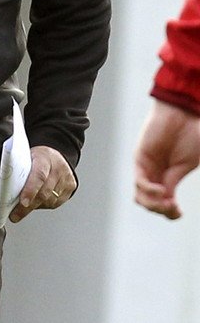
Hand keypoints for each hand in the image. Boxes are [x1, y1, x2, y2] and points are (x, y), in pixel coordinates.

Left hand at [9, 145, 76, 222]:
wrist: (54, 156)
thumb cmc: (38, 157)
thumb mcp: (27, 156)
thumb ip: (20, 170)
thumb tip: (7, 188)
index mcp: (45, 158)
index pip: (39, 176)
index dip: (30, 190)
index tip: (22, 202)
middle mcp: (58, 169)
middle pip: (43, 193)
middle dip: (27, 206)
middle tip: (15, 214)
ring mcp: (65, 179)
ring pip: (49, 201)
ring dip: (34, 206)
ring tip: (22, 208)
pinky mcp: (70, 189)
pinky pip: (54, 203)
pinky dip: (43, 205)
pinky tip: (36, 202)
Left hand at [134, 99, 199, 218]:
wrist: (183, 114)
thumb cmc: (189, 135)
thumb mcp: (184, 165)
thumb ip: (174, 181)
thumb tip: (167, 201)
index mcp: (168, 177)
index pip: (161, 204)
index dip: (169, 214)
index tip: (180, 213)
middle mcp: (154, 174)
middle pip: (148, 203)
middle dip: (160, 211)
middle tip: (173, 207)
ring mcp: (146, 166)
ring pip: (140, 196)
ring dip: (154, 205)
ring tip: (168, 201)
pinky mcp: (140, 157)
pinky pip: (139, 181)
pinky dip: (150, 191)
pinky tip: (162, 190)